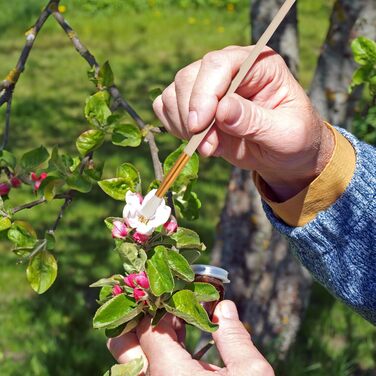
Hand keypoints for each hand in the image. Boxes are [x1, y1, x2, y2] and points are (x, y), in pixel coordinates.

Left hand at [108, 300, 273, 375]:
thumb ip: (234, 336)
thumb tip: (224, 306)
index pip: (151, 324)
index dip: (165, 303)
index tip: (181, 291)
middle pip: (123, 343)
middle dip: (141, 317)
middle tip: (167, 304)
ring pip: (128, 361)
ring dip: (147, 336)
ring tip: (176, 322)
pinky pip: (142, 374)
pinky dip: (156, 356)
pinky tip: (180, 348)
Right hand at [153, 46, 333, 200]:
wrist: (282, 155)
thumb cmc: (293, 139)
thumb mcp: (285, 134)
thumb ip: (254, 121)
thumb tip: (221, 110)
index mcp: (258, 65)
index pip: (218, 64)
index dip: (204, 94)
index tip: (200, 126)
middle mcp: (230, 69)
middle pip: (189, 77)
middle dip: (192, 116)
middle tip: (208, 147)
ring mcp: (209, 86)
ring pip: (173, 93)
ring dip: (183, 126)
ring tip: (209, 148)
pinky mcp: (194, 105)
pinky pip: (166, 108)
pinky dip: (174, 127)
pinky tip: (198, 141)